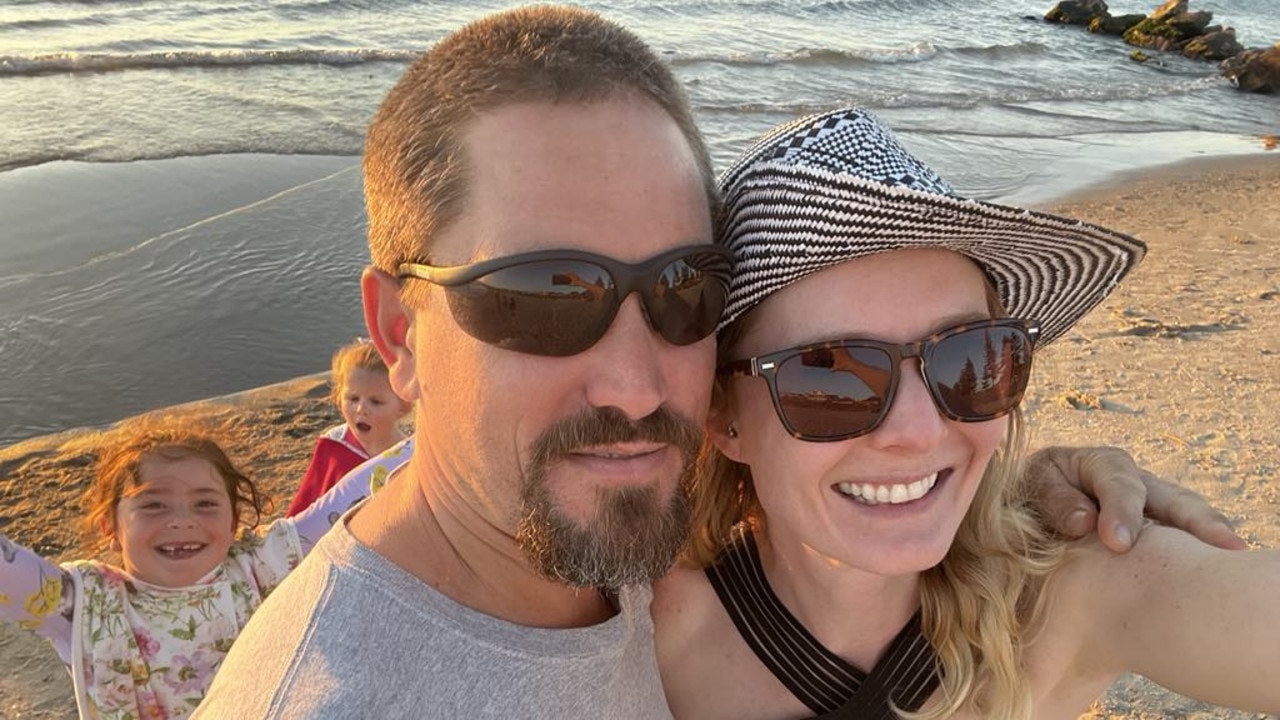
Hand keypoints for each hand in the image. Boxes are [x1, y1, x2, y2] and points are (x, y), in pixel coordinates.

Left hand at [1024, 446, 1245, 552]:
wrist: (1023, 505)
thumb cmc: (1026, 495)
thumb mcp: (1030, 488)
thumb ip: (1054, 499)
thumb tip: (1085, 521)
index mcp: (1096, 464)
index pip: (1117, 481)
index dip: (1121, 509)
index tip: (1118, 543)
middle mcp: (1131, 480)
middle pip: (1169, 494)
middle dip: (1192, 519)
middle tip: (1216, 545)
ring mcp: (1149, 506)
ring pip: (1183, 514)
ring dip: (1207, 532)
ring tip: (1230, 553)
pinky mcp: (1155, 531)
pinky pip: (1182, 537)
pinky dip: (1199, 548)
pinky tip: (1216, 568)